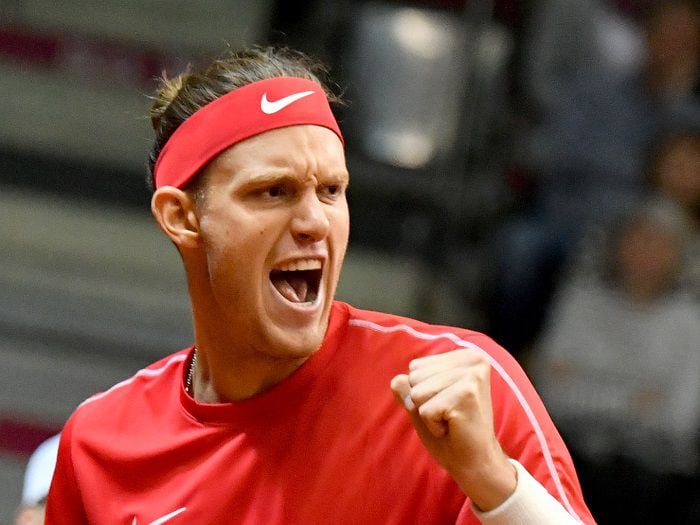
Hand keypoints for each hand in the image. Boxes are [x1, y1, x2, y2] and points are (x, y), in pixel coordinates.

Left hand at [390, 349, 516, 510]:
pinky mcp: (467, 394)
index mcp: (465, 357)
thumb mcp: (423, 406)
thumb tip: (396, 379)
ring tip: (451, 421)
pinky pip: (424, 410)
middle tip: (449, 416)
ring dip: (428, 414)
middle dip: (424, 403)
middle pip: (415, 376)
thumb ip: (407, 390)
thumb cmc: (452, 433)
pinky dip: (433, 425)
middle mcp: (473, 359)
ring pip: (417, 392)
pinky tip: (454, 428)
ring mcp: (471, 375)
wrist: (476, 463)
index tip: (446, 406)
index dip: (422, 393)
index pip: (416, 366)